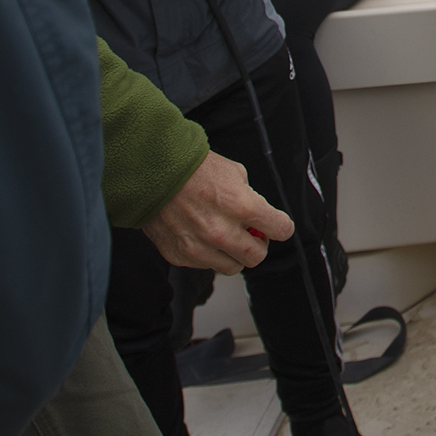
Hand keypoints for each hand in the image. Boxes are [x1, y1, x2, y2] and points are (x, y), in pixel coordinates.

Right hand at [142, 151, 292, 272]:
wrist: (153, 173)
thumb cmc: (192, 169)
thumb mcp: (234, 173)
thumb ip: (250, 197)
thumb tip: (257, 216)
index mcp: (242, 206)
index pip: (280, 229)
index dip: (282, 227)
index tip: (279, 227)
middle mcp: (222, 231)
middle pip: (257, 256)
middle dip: (259, 245)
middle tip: (252, 234)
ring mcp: (200, 247)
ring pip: (233, 267)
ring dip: (234, 254)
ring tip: (226, 237)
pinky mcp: (181, 256)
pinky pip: (206, 265)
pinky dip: (209, 254)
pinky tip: (202, 236)